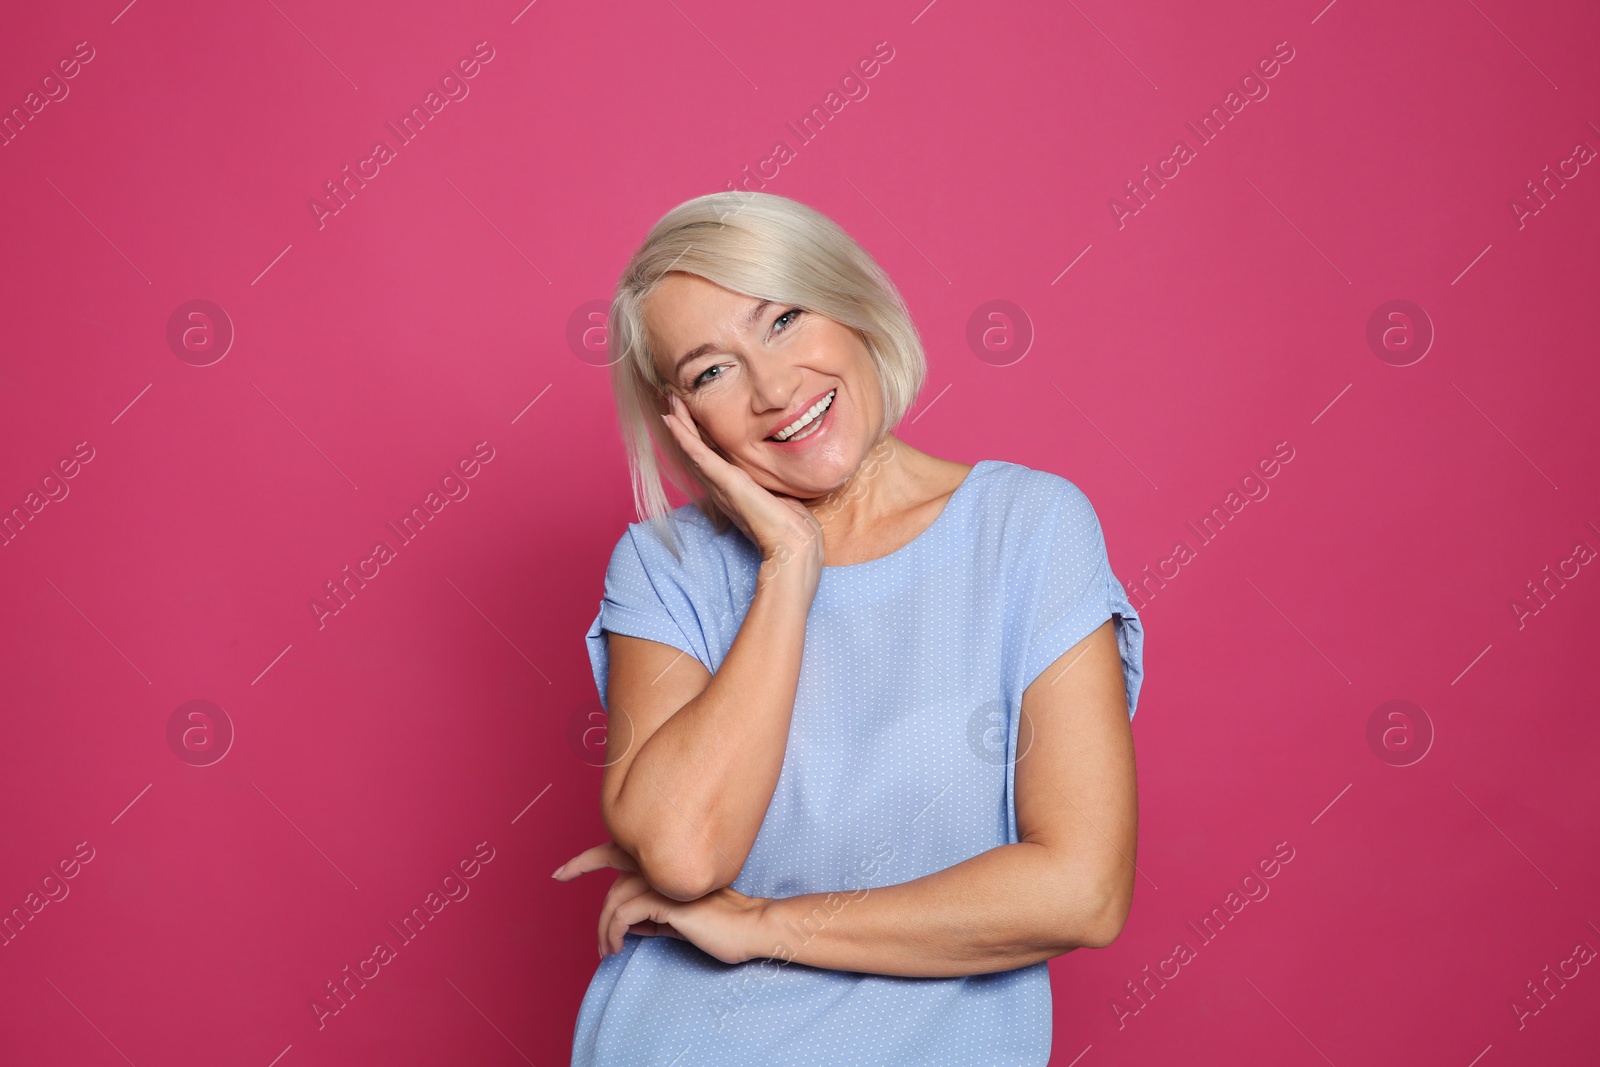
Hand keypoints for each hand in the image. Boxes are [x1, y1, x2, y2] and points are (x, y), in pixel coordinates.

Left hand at [554, 839, 770, 963]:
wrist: (751, 929)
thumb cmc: (721, 926)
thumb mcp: (679, 920)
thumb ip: (654, 916)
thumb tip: (627, 926)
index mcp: (668, 863)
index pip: (620, 852)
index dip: (587, 859)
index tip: (560, 872)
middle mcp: (664, 864)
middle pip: (613, 879)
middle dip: (594, 906)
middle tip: (595, 940)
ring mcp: (665, 879)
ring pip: (614, 899)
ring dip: (604, 929)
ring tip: (608, 952)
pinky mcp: (666, 898)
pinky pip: (622, 913)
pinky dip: (613, 932)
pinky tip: (617, 947)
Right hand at [658, 392, 824, 583]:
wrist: (793, 544)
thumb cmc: (791, 525)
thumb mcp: (777, 495)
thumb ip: (770, 483)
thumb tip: (778, 474)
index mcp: (731, 489)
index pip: (710, 457)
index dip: (698, 435)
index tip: (691, 414)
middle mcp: (720, 487)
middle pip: (695, 451)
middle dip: (683, 425)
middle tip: (672, 399)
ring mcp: (720, 485)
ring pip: (692, 450)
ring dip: (678, 425)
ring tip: (669, 402)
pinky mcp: (725, 482)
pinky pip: (699, 455)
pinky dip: (684, 437)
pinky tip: (672, 421)